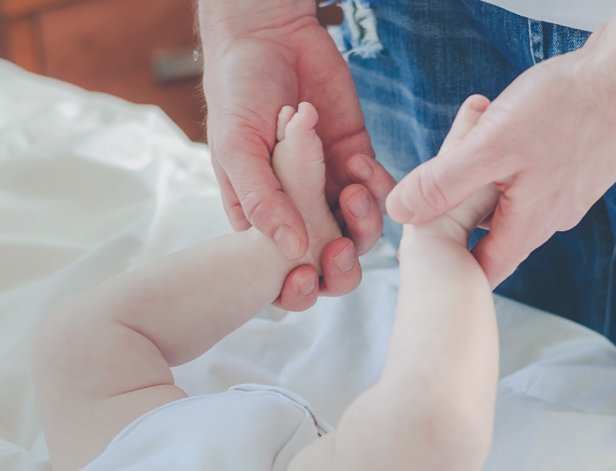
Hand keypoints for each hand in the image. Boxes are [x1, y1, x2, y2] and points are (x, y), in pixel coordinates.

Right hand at [199, 0, 392, 309]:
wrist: (269, 36)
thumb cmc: (238, 91)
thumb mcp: (237, 147)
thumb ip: (262, 200)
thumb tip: (294, 251)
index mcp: (259, 218)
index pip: (279, 274)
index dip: (296, 288)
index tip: (306, 275)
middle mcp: (297, 210)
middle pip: (328, 264)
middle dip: (341, 267)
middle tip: (343, 246)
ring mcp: (328, 188)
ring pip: (359, 232)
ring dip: (362, 221)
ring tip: (352, 187)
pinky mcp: (355, 159)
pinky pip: (378, 191)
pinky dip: (377, 185)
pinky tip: (358, 159)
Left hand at [385, 1, 615, 286]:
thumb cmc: (573, 107)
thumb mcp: (494, 146)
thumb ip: (445, 182)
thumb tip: (400, 212)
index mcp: (527, 227)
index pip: (478, 270)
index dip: (446, 266)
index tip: (418, 248)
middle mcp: (549, 219)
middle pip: (487, 225)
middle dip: (459, 199)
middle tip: (447, 157)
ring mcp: (566, 193)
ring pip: (507, 193)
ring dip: (484, 167)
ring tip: (479, 127)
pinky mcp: (576, 168)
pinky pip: (528, 170)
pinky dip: (508, 150)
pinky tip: (511, 119)